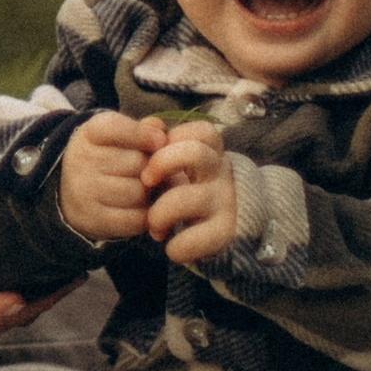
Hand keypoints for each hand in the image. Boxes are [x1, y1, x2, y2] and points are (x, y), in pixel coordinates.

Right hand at [58, 111, 168, 244]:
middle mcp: (81, 160)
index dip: (143, 134)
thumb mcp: (122, 136)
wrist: (76, 191)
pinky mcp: (91, 218)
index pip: (117, 128)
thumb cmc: (112, 158)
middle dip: (150, 169)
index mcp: (89, 133)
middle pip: (137, 163)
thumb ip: (145, 130)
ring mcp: (83, 191)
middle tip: (149, 173)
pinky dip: (144, 216)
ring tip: (143, 191)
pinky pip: (134, 219)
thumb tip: (161, 134)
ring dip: (148, 194)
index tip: (160, 141)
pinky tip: (137, 208)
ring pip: (137, 192)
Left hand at [145, 123, 237, 265]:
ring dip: (159, 215)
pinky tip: (171, 246)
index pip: (201, 131)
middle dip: (161, 164)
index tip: (153, 154)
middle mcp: (221, 173)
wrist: (219, 233)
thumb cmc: (186, 191)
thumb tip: (150, 124)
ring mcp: (225, 202)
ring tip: (154, 227)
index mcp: (210, 152)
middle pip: (194, 152)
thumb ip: (158, 143)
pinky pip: (196, 239)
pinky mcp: (224, 232)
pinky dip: (177, 246)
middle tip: (145, 182)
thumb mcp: (174, 166)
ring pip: (186, 198)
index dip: (173, 139)